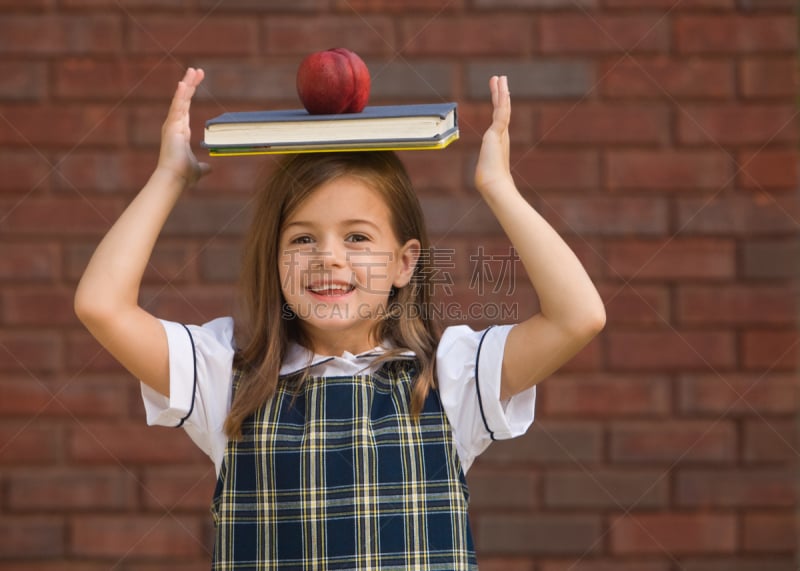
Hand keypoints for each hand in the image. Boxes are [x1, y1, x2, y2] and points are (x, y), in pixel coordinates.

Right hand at [157, 67, 210, 187]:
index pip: (186, 108)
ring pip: (180, 100)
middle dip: (190, 84)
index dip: (191, 94)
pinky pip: (177, 107)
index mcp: (181, 132)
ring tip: (193, 70)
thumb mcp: (198, 169)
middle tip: (196, 70)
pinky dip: (180, 95)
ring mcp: (172, 124)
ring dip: (187, 84)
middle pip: (184, 100)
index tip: (196, 81)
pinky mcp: (172, 126)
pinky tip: (184, 83)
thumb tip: (210, 168)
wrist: (175, 178)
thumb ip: (204, 167)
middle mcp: (175, 125)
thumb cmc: (183, 174)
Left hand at [474, 75, 513, 197]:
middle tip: (501, 79)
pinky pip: (501, 111)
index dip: (500, 106)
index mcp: (498, 141)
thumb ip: (485, 169)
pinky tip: (502, 89)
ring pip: (502, 107)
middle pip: (502, 109)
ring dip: (501, 92)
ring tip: (500, 78)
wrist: (493, 183)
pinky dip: (502, 99)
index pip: (500, 119)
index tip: (501, 95)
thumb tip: (482, 179)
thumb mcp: (485, 169)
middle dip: (501, 94)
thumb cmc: (489, 180)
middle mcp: (501, 135)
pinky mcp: (497, 132)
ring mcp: (501, 133)